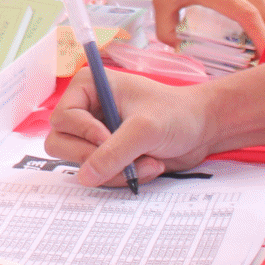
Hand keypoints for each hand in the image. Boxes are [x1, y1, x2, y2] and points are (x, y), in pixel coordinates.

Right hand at [45, 68, 217, 187]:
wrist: (203, 129)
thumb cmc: (177, 114)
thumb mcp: (144, 130)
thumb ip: (113, 152)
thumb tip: (85, 177)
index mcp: (87, 87)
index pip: (62, 118)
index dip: (84, 133)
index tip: (109, 139)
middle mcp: (85, 110)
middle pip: (62, 143)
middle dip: (98, 158)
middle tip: (127, 159)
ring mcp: (94, 134)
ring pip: (81, 164)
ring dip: (115, 171)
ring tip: (147, 162)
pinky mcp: (107, 153)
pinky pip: (99, 175)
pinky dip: (123, 177)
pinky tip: (148, 166)